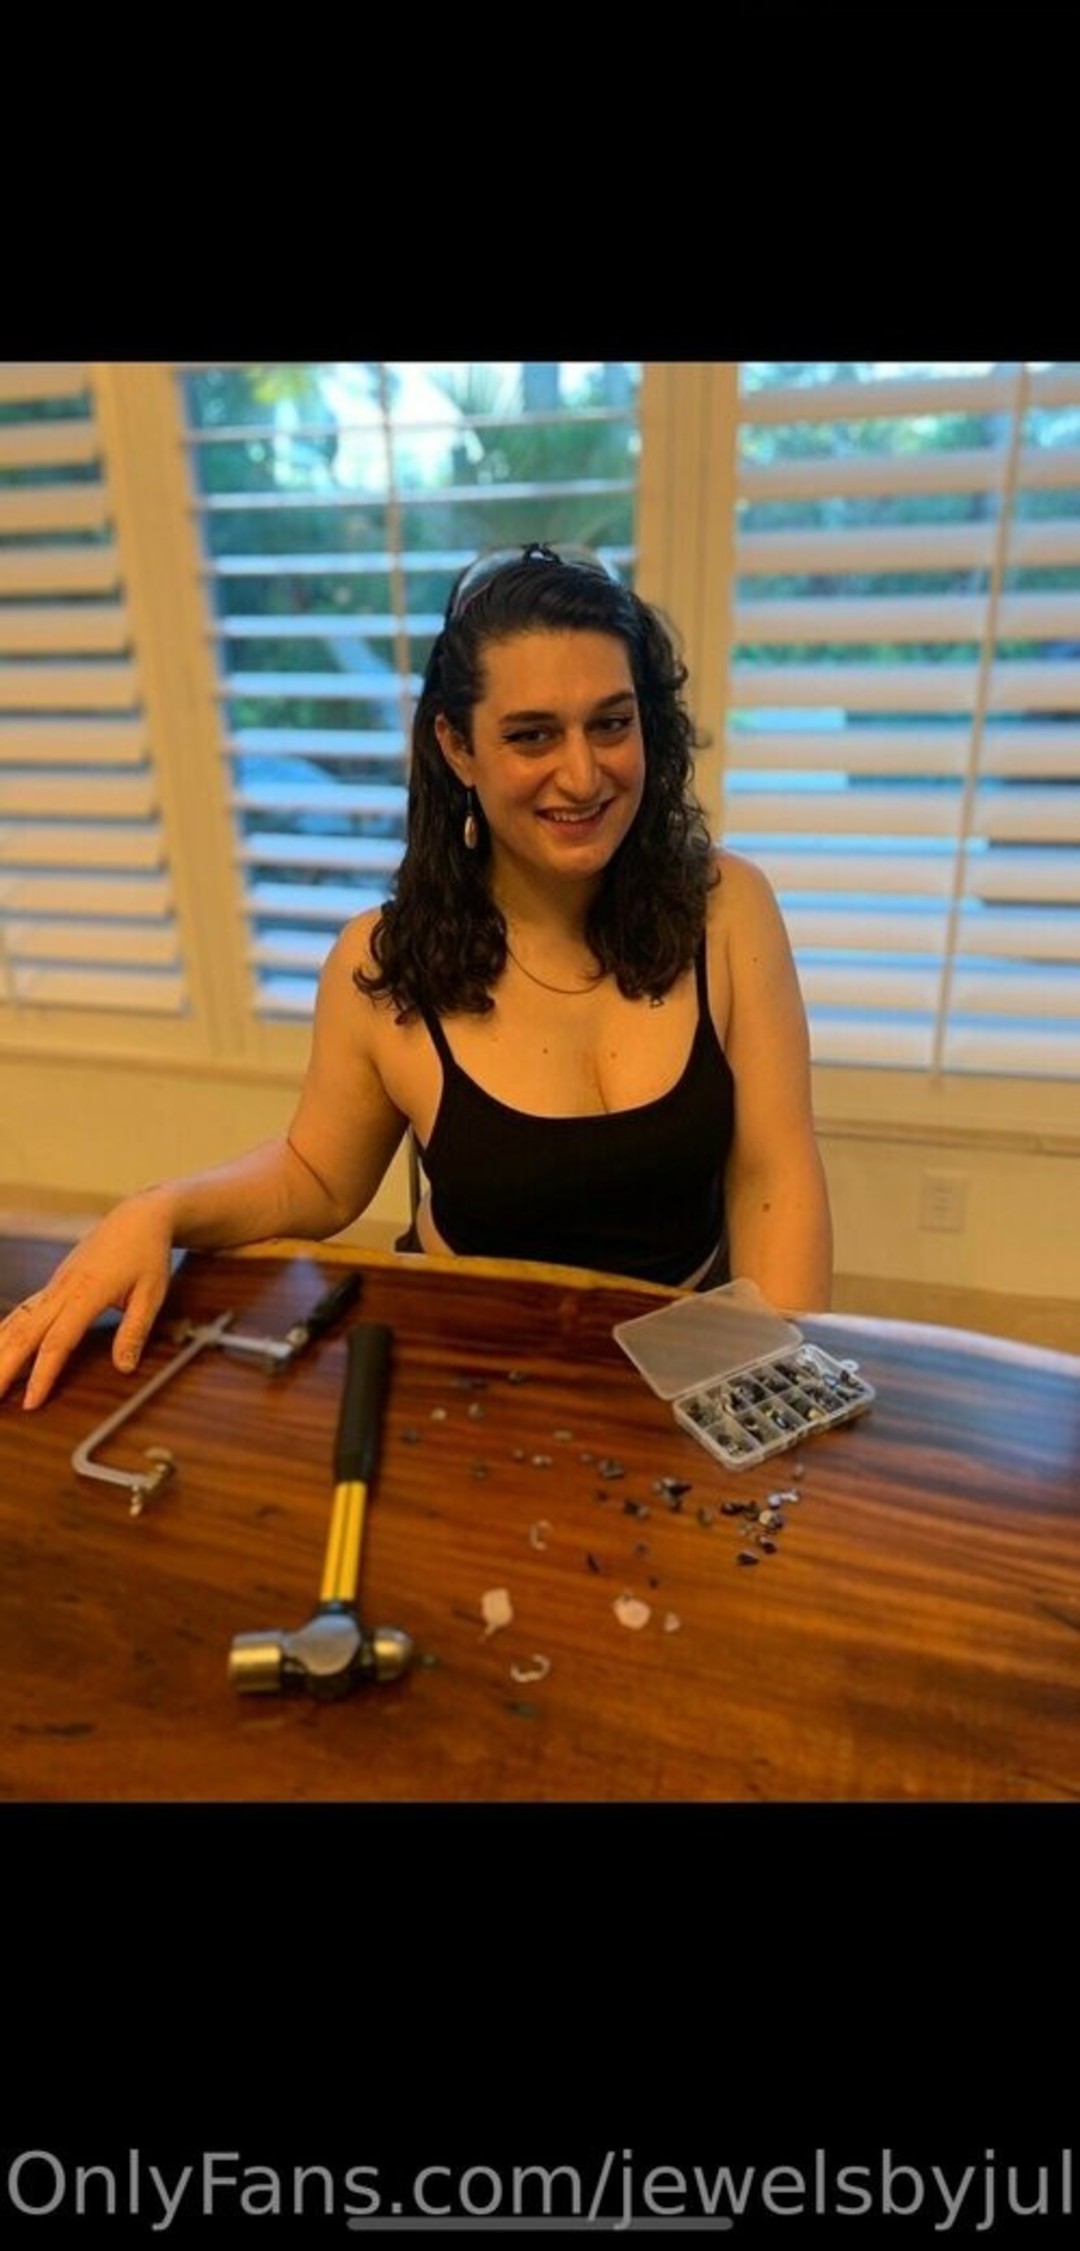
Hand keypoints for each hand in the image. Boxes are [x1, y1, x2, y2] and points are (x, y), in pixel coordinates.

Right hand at [0, 1193, 174, 1410]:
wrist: (137, 1218)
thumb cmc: (147, 1255)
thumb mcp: (152, 1293)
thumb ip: (135, 1331)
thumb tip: (124, 1369)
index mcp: (87, 1293)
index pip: (58, 1341)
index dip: (42, 1373)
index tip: (30, 1402)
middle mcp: (62, 1289)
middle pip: (25, 1333)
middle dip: (4, 1367)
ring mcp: (54, 1285)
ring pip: (17, 1321)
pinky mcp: (52, 1284)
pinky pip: (22, 1311)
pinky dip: (5, 1331)